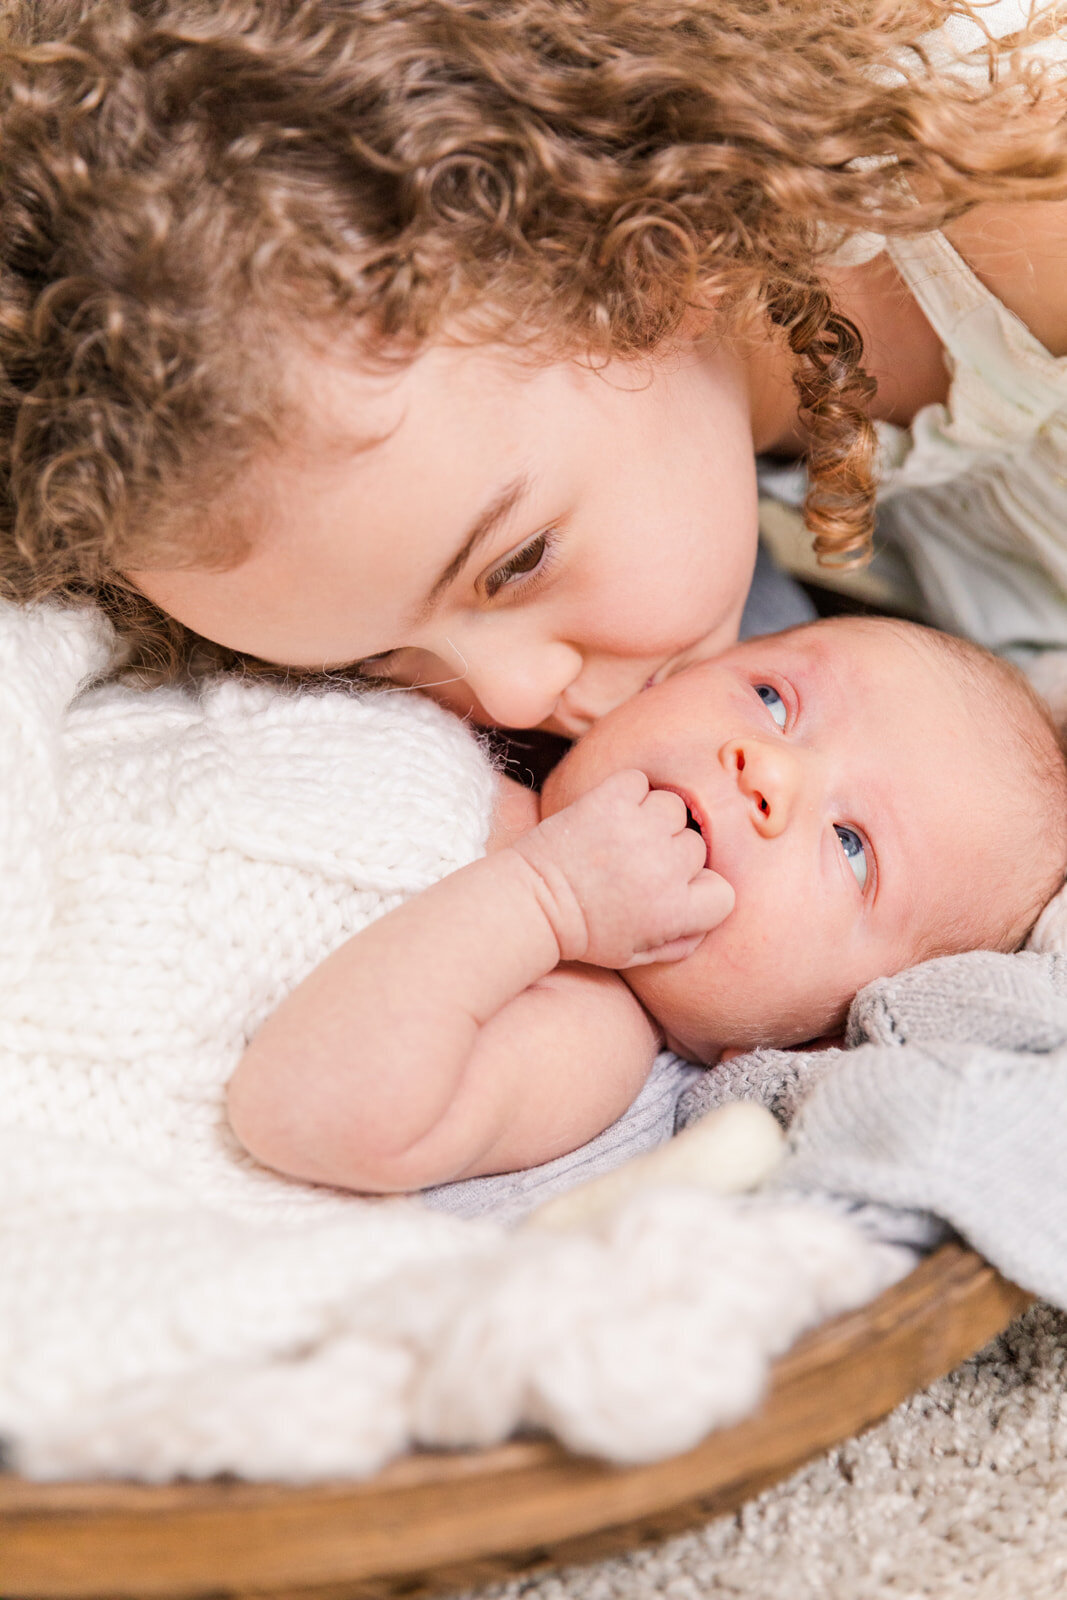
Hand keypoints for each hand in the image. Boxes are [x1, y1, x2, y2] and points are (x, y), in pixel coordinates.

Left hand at [511, 769, 734, 967]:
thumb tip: (708, 919)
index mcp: (675, 910)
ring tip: (624, 837)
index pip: (723, 892)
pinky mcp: (610, 800)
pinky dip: (628, 792)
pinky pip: (640, 781)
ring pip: (673, 808)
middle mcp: (664, 868)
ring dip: (653, 819)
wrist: (533, 904)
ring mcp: (639, 829)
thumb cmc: (584, 933)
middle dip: (671, 855)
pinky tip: (611, 813)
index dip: (699, 891)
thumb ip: (681, 942)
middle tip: (637, 866)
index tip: (671, 892)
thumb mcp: (636, 955)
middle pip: (697, 847)